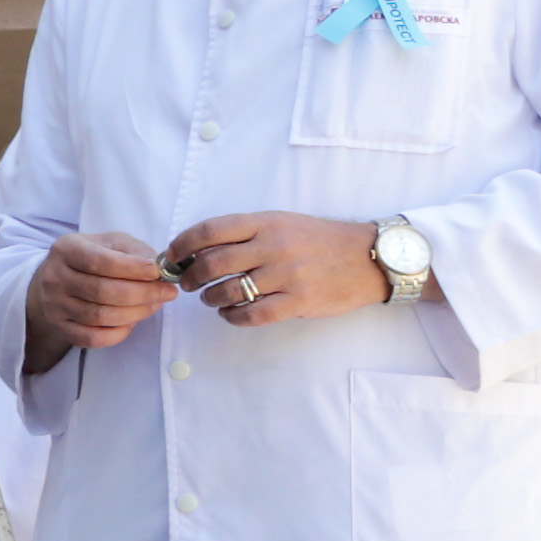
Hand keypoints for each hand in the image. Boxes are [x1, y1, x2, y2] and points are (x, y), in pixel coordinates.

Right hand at [22, 231, 178, 372]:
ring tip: (154, 305)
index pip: (100, 262)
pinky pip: (93, 338)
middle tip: (167, 293)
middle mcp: (54, 277)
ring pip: (100, 316)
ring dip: (135, 313)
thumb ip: (135, 252)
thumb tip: (159, 270)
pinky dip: (118, 333)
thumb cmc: (93, 258)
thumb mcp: (112, 243)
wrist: (57, 280)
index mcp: (67, 250)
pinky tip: (131, 322)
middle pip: (102, 291)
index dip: (133, 269)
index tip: (159, 273)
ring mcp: (55, 305)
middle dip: (142, 294)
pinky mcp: (60, 327)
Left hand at [163, 212, 386, 330]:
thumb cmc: (319, 240)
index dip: (181, 245)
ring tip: (211, 298)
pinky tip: (231, 314)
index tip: (171, 256)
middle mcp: (274, 246)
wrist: (369, 257)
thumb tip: (197, 248)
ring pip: (228, 292)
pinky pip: (252, 315)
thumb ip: (245, 233)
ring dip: (210, 298)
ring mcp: (287, 275)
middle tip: (187, 283)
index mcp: (266, 222)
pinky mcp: (299, 301)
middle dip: (189, 276)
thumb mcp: (282, 223)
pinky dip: (233, 317)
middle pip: (212, 264)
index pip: (210, 230)